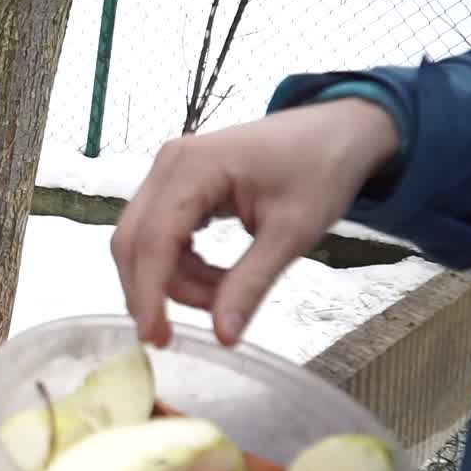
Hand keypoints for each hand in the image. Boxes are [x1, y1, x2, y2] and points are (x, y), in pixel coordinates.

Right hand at [111, 98, 399, 346]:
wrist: (336, 131)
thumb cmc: (319, 171)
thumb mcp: (291, 233)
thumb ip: (251, 284)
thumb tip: (223, 336)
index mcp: (192, 168)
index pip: (153, 240)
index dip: (148, 293)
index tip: (155, 338)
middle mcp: (167, 166)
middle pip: (134, 242)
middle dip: (154, 291)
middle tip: (182, 334)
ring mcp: (167, 173)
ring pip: (144, 243)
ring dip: (174, 280)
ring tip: (223, 295)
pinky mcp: (175, 185)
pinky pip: (159, 234)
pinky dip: (180, 265)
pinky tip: (214, 277)